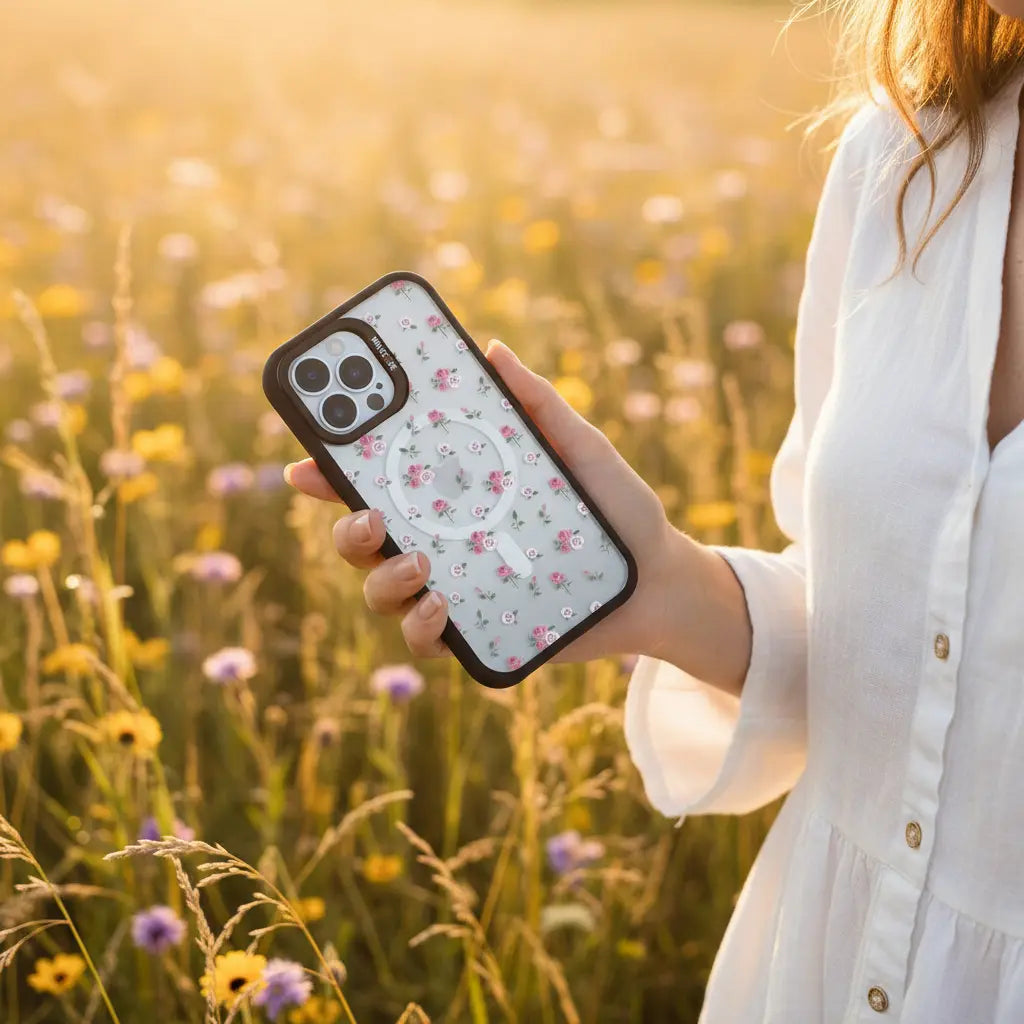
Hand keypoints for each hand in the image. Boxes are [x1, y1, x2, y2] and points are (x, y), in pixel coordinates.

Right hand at [284, 339, 684, 661]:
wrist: (657, 580)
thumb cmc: (614, 509)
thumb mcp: (581, 449)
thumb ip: (538, 405)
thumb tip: (493, 350)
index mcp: (454, 495)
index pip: (380, 480)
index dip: (333, 469)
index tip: (309, 456)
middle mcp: (441, 541)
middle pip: (363, 539)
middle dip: (346, 527)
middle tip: (366, 512)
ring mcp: (454, 588)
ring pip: (381, 592)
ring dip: (383, 578)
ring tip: (421, 562)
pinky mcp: (475, 631)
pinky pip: (425, 638)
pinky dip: (421, 626)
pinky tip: (442, 606)